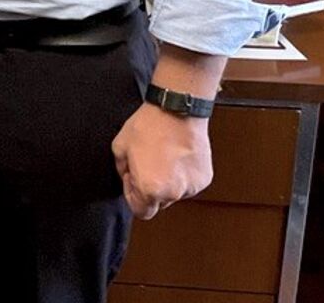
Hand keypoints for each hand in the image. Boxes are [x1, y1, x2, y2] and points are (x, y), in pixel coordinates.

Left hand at [111, 102, 212, 218]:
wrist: (177, 111)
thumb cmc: (149, 126)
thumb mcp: (120, 147)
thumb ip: (121, 169)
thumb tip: (128, 177)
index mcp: (150, 189)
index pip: (141, 212)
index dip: (133, 196)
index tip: (133, 180)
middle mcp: (173, 193)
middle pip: (159, 203)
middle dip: (150, 188)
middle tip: (147, 164)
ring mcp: (191, 186)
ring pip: (175, 193)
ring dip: (168, 181)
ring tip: (164, 157)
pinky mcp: (204, 179)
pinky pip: (188, 183)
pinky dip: (182, 174)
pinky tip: (177, 156)